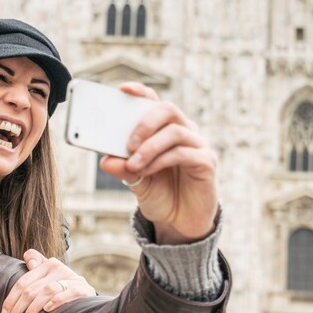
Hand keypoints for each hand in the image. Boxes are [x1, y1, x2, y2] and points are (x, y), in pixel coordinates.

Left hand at [0, 249, 95, 312]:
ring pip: (46, 291)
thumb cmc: (64, 291)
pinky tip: (47, 311)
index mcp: (47, 265)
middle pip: (31, 289)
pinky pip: (67, 294)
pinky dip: (56, 302)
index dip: (10, 300)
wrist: (90, 301)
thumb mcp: (49, 279)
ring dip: (32, 309)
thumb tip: (29, 259)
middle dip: (17, 309)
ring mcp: (72, 278)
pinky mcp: (83, 289)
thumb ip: (37, 268)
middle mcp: (59, 268)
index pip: (23, 282)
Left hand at [99, 83, 218, 244]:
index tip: (123, 90)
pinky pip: (184, 153)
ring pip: (175, 131)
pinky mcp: (207, 163)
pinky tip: (148, 171)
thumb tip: (105, 160)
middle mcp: (185, 131)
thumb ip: (123, 169)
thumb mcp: (135, 181)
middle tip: (128, 143)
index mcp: (165, 129)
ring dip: (150, 147)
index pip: (155, 102)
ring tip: (133, 164)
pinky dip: (161, 161)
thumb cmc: (160, 194)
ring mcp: (198, 145)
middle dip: (145, 122)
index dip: (141, 92)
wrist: (180, 222)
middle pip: (168, 109)